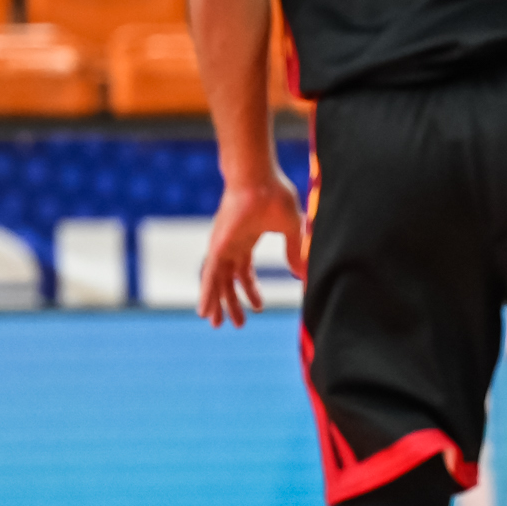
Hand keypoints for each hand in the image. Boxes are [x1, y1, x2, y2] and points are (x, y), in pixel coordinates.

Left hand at [199, 175, 306, 326]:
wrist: (258, 180)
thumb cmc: (274, 195)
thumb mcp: (292, 228)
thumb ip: (294, 250)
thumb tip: (301, 273)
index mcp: (247, 239)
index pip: (244, 271)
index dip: (250, 290)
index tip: (258, 307)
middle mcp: (231, 245)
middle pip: (229, 281)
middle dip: (233, 302)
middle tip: (238, 323)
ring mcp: (222, 247)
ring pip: (217, 282)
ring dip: (218, 304)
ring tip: (218, 325)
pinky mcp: (217, 248)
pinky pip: (209, 276)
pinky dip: (207, 295)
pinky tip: (204, 312)